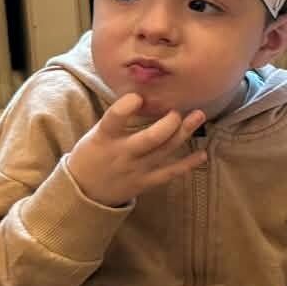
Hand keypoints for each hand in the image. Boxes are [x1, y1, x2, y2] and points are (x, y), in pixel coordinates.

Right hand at [65, 92, 206, 205]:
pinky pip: (170, 173)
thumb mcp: (96, 133)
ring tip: (199, 115)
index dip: (126, 106)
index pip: (114, 119)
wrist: (84, 191)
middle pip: (150, 138)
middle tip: (176, 110)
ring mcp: (136, 169)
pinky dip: (187, 164)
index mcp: (105, 137)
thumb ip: (117, 119)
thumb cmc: (92, 154)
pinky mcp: (146, 182)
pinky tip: (203, 154)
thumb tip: (143, 94)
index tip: (138, 96)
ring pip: (165, 151)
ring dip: (184, 133)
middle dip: (169, 122)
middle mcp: (123, 153)